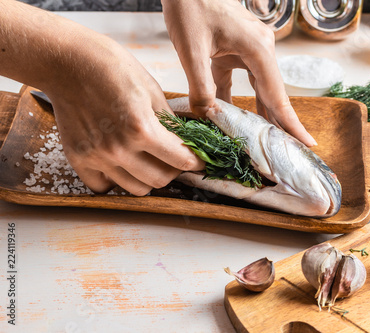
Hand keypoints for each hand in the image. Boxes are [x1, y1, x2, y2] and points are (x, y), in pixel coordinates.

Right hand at [0, 1, 203, 194]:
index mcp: (141, 128)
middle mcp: (118, 148)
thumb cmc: (112, 68)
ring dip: (148, 178)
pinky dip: (116, 180)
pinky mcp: (78, 159)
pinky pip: (104, 186)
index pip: (180, 160)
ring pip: (136, 188)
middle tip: (174, 159)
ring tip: (149, 161)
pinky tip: (121, 164)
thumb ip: (169, 122)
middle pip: (160, 179)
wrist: (67, 61)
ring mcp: (97, 156)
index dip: (196, 162)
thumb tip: (184, 141)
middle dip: (174, 170)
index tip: (200, 161)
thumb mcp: (152, 89)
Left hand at [162, 0, 316, 146]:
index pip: (277, 95)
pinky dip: (240, 99)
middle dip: (280, 123)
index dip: (291, 123)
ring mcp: (252, 48)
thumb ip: (200, 88)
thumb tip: (206, 118)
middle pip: (274, 94)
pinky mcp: (237, 49)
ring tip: (266, 141)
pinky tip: (234, 118)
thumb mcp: (191, 50)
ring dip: (261, 113)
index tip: (308, 143)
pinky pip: (243, 80)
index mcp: (258, 49)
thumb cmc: (189, 7)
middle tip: (289, 151)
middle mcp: (261, 49)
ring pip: (261, 88)